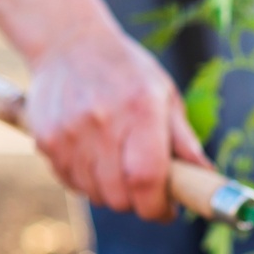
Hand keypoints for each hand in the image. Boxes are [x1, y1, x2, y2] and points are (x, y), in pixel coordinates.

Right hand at [26, 25, 209, 221]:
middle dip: (138, 203)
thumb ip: (184, 139)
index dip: (158, 207)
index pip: (146, 179)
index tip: (168, 210)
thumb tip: (207, 177)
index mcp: (141, 111)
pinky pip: (71, 183)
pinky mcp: (46, 140)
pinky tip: (95, 158)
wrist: (68, 43)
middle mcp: (102, 123)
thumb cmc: (127, 72)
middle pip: (120, 197)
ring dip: (112, 193)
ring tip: (119, 166)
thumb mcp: (165, 95)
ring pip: (95, 195)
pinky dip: (87, 182)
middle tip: (146, 188)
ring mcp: (70, 133)